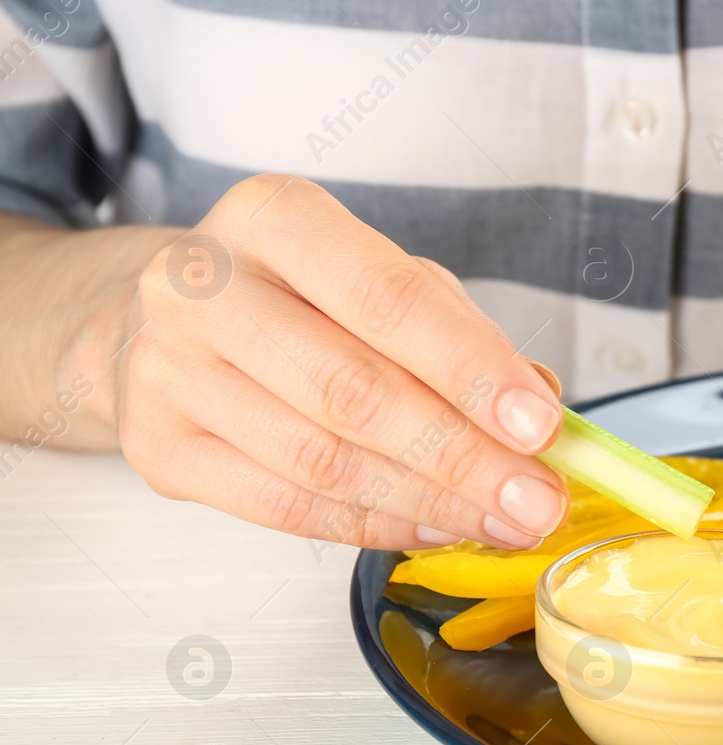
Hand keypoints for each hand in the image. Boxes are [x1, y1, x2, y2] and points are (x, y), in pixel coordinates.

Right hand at [97, 175, 568, 551]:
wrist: (176, 322)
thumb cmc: (302, 297)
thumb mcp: (383, 280)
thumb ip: (461, 334)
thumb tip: (540, 407)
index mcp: (272, 217)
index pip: (387, 298)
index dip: (471, 369)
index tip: (540, 425)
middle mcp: (203, 285)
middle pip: (354, 391)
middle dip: (463, 456)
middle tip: (537, 497)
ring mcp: (168, 370)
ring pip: (321, 461)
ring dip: (430, 502)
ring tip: (504, 520)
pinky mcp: (158, 449)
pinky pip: (286, 508)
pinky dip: (374, 527)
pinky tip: (436, 526)